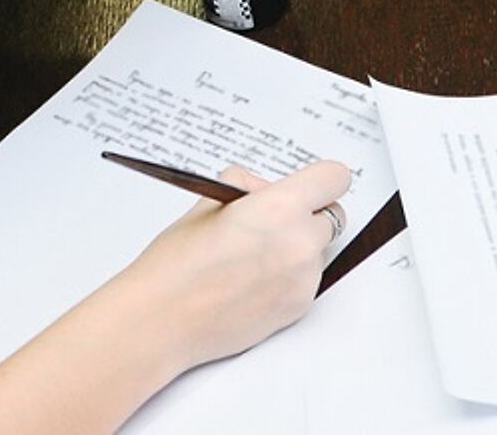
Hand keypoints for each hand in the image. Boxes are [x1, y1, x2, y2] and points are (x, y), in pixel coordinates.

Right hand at [121, 161, 349, 366]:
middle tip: (271, 221)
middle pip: (332, 216)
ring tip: (250, 257)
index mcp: (279, 207)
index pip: (334, 177)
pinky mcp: (298, 307)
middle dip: (306, 214)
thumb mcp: (206, 204)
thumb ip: (243, 186)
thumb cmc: (176, 265)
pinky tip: (250, 280)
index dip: (320, 180)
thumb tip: (261, 187)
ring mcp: (303, 279)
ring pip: (319, 251)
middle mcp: (300, 243)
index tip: (308, 185)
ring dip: (297, 247)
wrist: (162, 319)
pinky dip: (287, 276)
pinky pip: (307, 280)